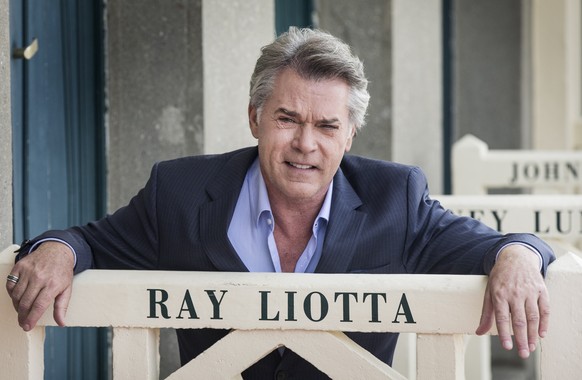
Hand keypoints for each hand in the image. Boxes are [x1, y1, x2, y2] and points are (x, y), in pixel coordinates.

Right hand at [5, 241, 74, 330]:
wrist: (58, 250)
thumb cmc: (62, 271)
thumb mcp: (67, 288)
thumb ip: (62, 306)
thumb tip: (61, 323)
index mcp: (53, 284)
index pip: (39, 306)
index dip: (31, 318)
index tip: (27, 327)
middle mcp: (39, 277)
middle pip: (25, 302)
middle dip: (22, 316)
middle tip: (23, 323)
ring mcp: (28, 271)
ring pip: (16, 295)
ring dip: (17, 306)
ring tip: (22, 311)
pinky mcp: (20, 266)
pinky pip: (10, 284)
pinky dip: (12, 293)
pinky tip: (18, 297)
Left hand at [475, 244, 549, 358]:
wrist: (516, 257)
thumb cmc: (500, 277)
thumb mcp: (489, 292)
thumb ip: (486, 314)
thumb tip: (479, 332)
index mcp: (499, 294)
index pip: (502, 317)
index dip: (505, 333)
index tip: (507, 347)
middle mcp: (515, 293)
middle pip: (519, 320)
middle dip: (521, 339)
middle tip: (523, 354)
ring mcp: (529, 291)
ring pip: (533, 316)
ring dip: (533, 334)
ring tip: (531, 347)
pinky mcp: (541, 289)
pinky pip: (545, 309)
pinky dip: (544, 322)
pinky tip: (541, 334)